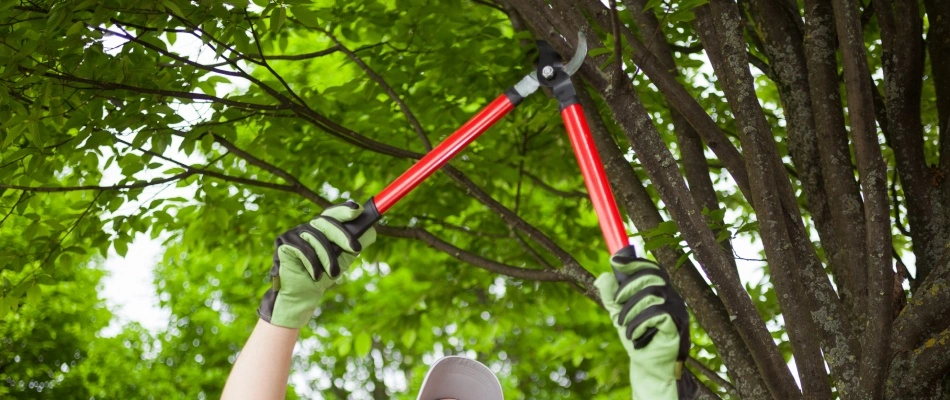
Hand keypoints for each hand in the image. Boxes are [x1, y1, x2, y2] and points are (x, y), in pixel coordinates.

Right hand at [257, 201, 376, 328]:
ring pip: (316, 237)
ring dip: (327, 258)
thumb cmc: (323, 275)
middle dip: (342, 235)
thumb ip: (355, 244)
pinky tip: (315, 275)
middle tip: (356, 249)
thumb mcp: (343, 259)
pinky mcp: (283, 243)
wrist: (303, 295)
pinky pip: (302, 248)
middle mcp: (306, 227)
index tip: (358, 209)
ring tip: (333, 274)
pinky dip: (312, 264)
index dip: (344, 209)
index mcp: (321, 229)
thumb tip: (372, 231)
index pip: (333, 213)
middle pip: (325, 222)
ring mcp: (293, 233)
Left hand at [594, 245, 695, 399]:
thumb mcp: (619, 314)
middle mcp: (672, 297)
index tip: (614, 261)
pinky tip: (634, 335)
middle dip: (628, 287)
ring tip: (624, 326)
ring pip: (652, 294)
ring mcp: (677, 310)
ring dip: (631, 310)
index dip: (634, 262)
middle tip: (617, 304)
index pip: (651, 268)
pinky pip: (657, 313)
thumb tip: (603, 276)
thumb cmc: (636, 338)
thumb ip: (611, 297)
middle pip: (651, 276)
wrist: (648, 367)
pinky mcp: (678, 325)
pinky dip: (640, 323)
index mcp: (660, 291)